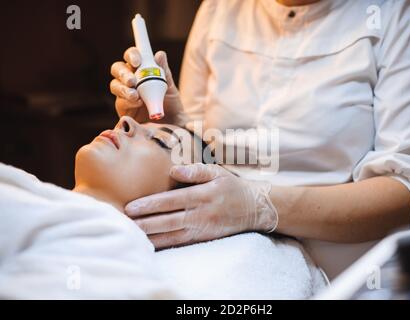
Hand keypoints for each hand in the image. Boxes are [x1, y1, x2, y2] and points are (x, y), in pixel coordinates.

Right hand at [110, 48, 186, 125]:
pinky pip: (120, 102)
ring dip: (124, 89)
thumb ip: (164, 71)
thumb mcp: (170, 87)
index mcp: (141, 69)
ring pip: (115, 85)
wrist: (173, 125)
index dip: (132, 55)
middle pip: (117, 68)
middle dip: (123, 73)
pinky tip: (138, 103)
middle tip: (132, 80)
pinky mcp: (123, 108)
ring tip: (135, 95)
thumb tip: (159, 54)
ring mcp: (124, 93)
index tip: (137, 60)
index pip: (132, 56)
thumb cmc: (171, 103)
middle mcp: (130, 79)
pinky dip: (128, 101)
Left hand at [125, 164, 278, 248]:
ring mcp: (203, 228)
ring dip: (150, 236)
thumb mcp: (217, 172)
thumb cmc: (231, 187)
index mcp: (203, 195)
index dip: (150, 205)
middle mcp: (201, 214)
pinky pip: (180, 243)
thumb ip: (196, 170)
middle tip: (124, 223)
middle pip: (168, 221)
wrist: (254, 208)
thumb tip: (174, 169)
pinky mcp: (204, 238)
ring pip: (172, 235)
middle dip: (144, 223)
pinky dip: (164, 244)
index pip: (171, 201)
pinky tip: (149, 244)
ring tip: (131, 235)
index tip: (131, 207)